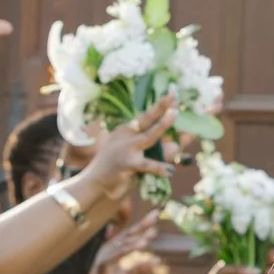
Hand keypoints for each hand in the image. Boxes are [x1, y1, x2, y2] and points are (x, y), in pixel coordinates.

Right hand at [67, 95, 176, 220]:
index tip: (173, 92)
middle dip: (161, 106)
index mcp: (128, 130)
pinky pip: (146, 165)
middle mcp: (127, 136)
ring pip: (149, 135)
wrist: (95, 181)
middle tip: (174, 94)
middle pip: (147, 118)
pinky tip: (170, 170)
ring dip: (162, 124)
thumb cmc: (117, 167)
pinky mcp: (127, 164)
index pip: (147, 115)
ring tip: (174, 113)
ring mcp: (127, 149)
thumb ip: (156, 150)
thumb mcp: (134, 154)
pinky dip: (159, 168)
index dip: (161, 104)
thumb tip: (178, 147)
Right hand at [76, 205, 163, 273]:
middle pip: (128, 233)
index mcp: (117, 250)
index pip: (131, 234)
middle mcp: (111, 249)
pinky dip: (130, 249)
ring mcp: (106, 254)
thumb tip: (157, 260)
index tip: (155, 215)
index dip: (143, 225)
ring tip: (153, 233)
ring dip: (139, 237)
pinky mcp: (103, 263)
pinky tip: (143, 246)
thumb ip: (140, 267)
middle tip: (156, 214)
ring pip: (124, 243)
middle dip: (142, 224)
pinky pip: (119, 254)